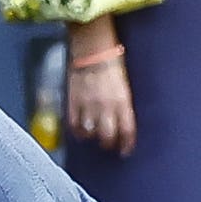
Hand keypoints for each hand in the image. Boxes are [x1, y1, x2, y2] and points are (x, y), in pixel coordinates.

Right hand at [59, 32, 134, 154]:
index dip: (126, 144)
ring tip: (94, 136)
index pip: (126, 130)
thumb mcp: (124, 86)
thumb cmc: (112, 64)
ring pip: (90, 133)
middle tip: (109, 144)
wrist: (92, 51)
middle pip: (107, 136)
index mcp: (122, 102)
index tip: (125, 150)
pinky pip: (74, 124)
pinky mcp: (74, 102)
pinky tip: (81, 131)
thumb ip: (122, 105)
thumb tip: (120, 121)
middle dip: (109, 143)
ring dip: (93, 137)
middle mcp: (105, 107)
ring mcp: (88, 105)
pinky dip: (78, 131)